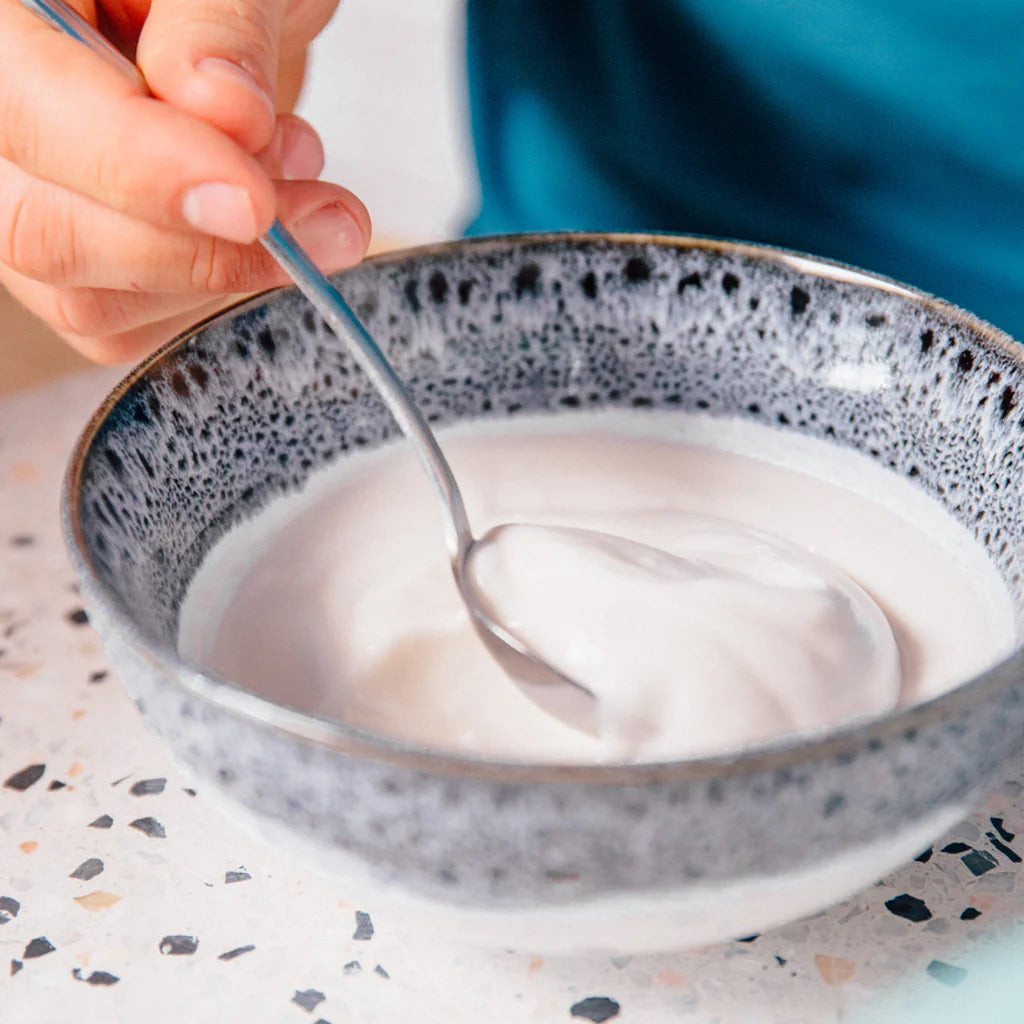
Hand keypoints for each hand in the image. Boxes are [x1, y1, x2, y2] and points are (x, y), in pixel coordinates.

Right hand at [0, 0, 370, 362]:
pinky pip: (130, 324)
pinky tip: (262, 224)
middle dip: (203, 246)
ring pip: (88, 299)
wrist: (221, 14)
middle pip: (44, 230)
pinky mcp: (82, 259)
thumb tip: (222, 110)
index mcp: (4, 18)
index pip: (29, 113)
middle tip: (327, 219)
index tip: (253, 202)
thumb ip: (218, 22)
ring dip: (227, 272)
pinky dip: (218, 293)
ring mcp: (28, 197)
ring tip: (303, 192)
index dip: (144, 170)